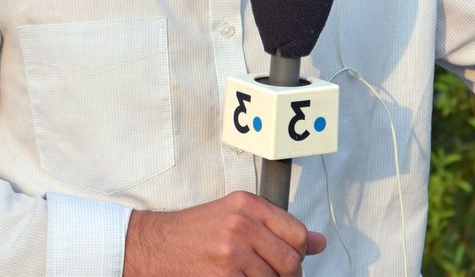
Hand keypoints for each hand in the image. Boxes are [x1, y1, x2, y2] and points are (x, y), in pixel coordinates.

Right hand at [123, 191, 325, 276]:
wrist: (156, 244)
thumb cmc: (195, 230)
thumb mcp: (236, 214)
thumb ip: (276, 225)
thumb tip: (319, 243)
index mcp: (248, 204)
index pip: (297, 233)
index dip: (300, 251)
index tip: (293, 258)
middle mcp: (242, 225)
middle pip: (290, 260)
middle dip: (290, 275)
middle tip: (278, 276)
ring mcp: (232, 252)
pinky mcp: (223, 276)